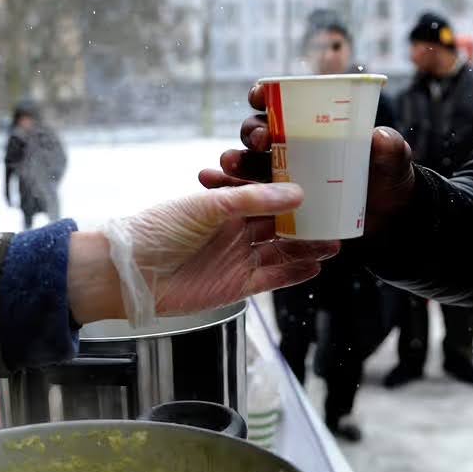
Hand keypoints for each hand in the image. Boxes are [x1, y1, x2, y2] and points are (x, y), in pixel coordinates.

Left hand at [67, 182, 339, 324]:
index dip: (294, 192)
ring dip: (308, 248)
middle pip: (280, 225)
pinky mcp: (237, 287)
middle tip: (341, 216)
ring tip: (336, 243)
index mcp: (226, 205)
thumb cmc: (160, 229)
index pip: (268, 196)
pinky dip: (294, 274)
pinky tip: (316, 268)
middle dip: (309, 222)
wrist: (131, 272)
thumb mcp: (207, 206)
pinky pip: (272, 278)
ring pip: (282, 252)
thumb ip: (252, 199)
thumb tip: (297, 193)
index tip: (324, 184)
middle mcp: (235, 231)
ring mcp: (237, 259)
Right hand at [204, 83, 418, 229]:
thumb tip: (379, 137)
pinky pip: (245, 198)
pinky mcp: (276, 206)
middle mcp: (291, 149)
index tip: (260, 94)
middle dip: (252, 134)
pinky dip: (225, 191)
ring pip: (248, 166)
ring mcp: (281, 178)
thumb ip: (391, 150)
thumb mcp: (393, 164)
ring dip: (233, 163)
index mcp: (314, 127)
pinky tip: (208, 187)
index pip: (283, 103)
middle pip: (259, 134)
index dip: (266, 94)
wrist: (387, 222)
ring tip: (223, 168)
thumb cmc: (388, 183)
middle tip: (260, 142)